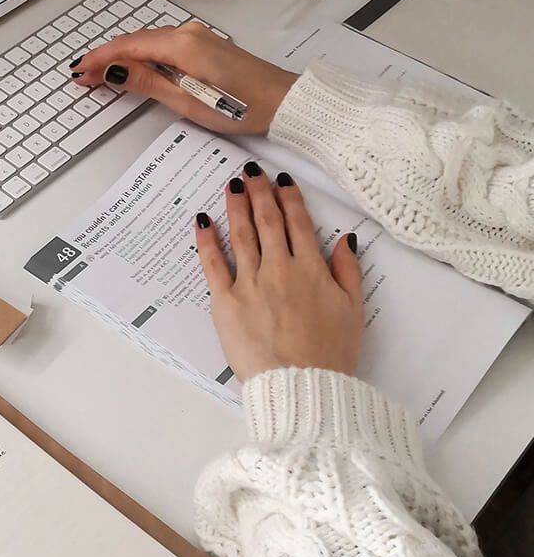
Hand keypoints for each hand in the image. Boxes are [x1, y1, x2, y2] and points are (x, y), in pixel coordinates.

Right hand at [70, 21, 296, 135]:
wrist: (283, 101)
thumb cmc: (241, 106)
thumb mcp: (186, 100)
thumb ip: (146, 82)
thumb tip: (111, 71)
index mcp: (180, 44)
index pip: (127, 47)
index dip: (99, 59)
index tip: (77, 72)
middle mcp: (186, 33)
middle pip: (136, 42)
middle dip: (106, 59)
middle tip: (81, 78)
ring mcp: (197, 37)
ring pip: (149, 44)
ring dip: (123, 59)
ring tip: (100, 76)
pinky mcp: (205, 46)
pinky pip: (164, 47)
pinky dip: (143, 57)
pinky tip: (134, 69)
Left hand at [195, 163, 362, 381]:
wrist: (302, 385)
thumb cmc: (330, 353)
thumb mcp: (353, 310)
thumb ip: (347, 271)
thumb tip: (344, 240)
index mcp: (310, 268)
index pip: (298, 223)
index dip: (289, 198)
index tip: (281, 180)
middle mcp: (279, 268)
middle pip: (267, 221)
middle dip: (259, 191)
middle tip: (252, 171)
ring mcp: (250, 284)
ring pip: (241, 235)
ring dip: (236, 206)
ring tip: (232, 186)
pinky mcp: (226, 302)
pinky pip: (213, 265)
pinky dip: (207, 241)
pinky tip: (202, 222)